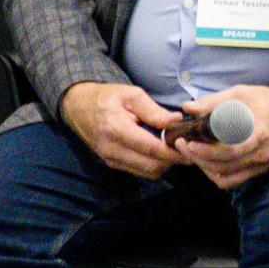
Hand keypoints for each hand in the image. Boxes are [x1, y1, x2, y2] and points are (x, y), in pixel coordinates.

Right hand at [59, 81, 186, 179]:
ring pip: (147, 173)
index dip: (175, 152)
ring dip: (164, 164)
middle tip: (186, 147)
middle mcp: (111, 150)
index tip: (191, 148)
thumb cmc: (106, 97)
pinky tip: (158, 151)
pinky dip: (152, 164)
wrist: (77, 106)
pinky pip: (139, 171)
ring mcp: (110, 159)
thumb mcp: (130, 94)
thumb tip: (176, 122)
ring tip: (172, 148)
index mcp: (116, 130)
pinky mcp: (111, 164)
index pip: (152, 149)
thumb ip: (153, 110)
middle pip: (152, 167)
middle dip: (172, 160)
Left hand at [178, 84, 268, 188]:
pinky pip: (233, 181)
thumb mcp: (242, 93)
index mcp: (259, 133)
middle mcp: (261, 154)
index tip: (186, 142)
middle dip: (197, 158)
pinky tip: (206, 161)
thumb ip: (214, 101)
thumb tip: (187, 107)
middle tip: (182, 145)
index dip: (204, 151)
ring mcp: (261, 166)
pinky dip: (216, 174)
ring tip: (191, 153)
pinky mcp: (259, 171)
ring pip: (226, 178)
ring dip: (204, 168)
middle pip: (224, 167)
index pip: (229, 151)